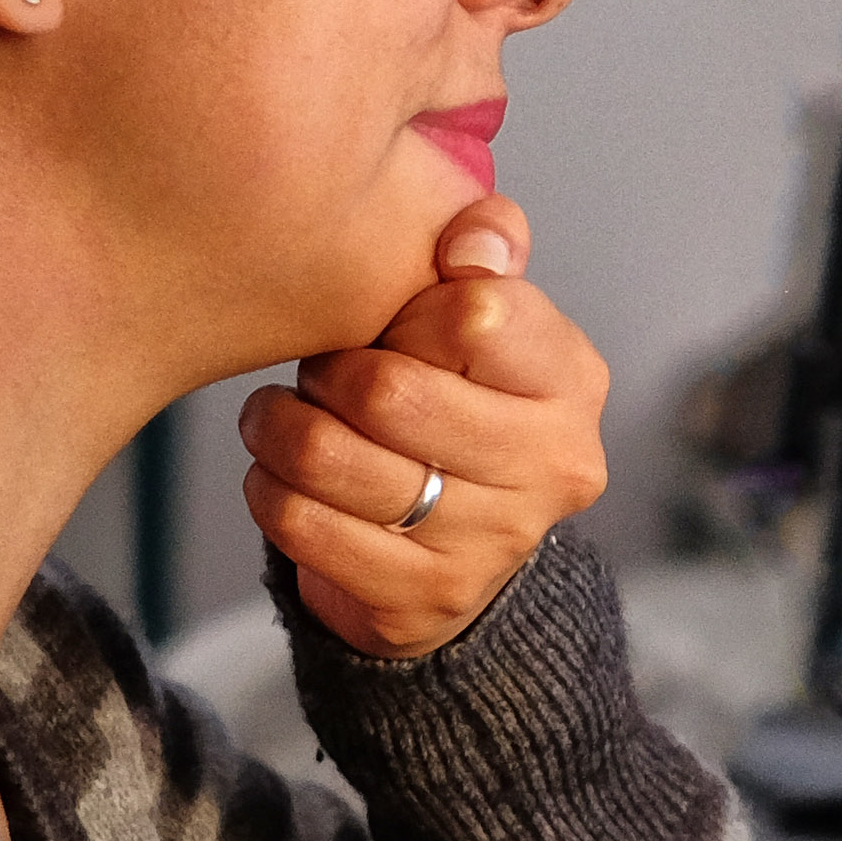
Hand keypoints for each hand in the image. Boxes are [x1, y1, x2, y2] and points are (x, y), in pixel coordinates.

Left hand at [236, 197, 609, 659]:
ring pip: (334, 461)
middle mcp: (552, 466)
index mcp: (571, 380)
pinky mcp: (426, 598)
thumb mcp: (483, 310)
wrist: (452, 544)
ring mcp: (494, 542)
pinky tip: (279, 474)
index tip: (391, 326)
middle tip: (320, 372)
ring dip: (282, 428)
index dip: (405, 312)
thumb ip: (483, 243)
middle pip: (390, 394)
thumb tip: (475, 244)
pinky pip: (305, 526)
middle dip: (329, 373)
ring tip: (280, 415)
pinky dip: (270, 490)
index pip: (476, 316)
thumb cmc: (457, 401)